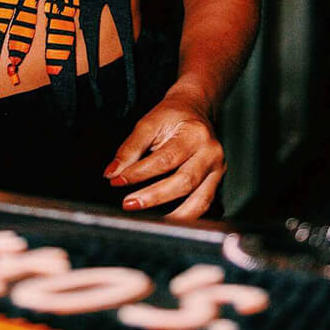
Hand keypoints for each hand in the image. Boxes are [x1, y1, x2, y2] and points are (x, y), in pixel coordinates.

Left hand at [105, 98, 224, 220]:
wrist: (195, 107)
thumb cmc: (171, 116)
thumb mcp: (148, 124)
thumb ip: (130, 149)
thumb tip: (112, 173)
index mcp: (194, 134)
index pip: (165, 159)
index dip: (139, 173)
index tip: (117, 181)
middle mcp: (210, 152)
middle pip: (184, 182)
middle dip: (154, 196)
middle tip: (129, 203)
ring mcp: (217, 168)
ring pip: (199, 200)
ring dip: (173, 216)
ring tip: (150, 222)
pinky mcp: (217, 180)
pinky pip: (203, 204)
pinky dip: (186, 217)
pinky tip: (168, 222)